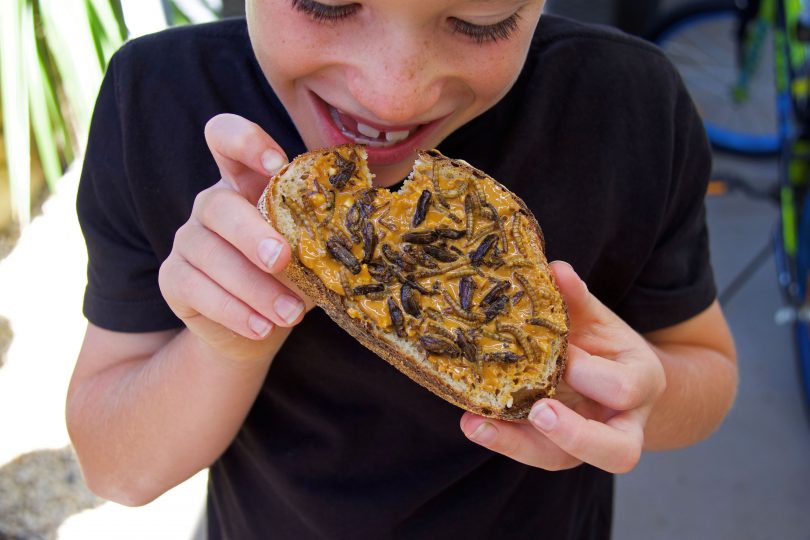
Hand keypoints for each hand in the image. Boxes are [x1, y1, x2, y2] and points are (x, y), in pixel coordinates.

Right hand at [159, 114, 314, 361]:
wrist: (260, 327)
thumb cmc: (293, 276)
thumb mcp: (311, 249)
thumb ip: (320, 232)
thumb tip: (353, 228)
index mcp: (246, 183)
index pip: (225, 138)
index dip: (244, 140)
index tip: (276, 163)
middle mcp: (211, 205)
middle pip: (219, 205)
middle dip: (253, 234)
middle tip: (284, 260)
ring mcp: (188, 240)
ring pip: (209, 254)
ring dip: (253, 287)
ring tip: (291, 314)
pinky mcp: (173, 278)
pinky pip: (196, 288)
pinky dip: (233, 311)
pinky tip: (262, 327)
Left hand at [459, 261, 666, 473]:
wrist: (623, 381)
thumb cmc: (608, 346)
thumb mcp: (599, 320)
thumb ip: (578, 299)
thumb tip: (556, 269)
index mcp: (641, 383)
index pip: (622, 388)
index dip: (588, 372)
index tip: (562, 352)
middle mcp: (623, 425)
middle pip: (617, 452)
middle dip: (574, 434)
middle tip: (539, 412)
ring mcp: (589, 444)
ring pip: (563, 461)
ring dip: (519, 445)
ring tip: (477, 424)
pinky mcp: (559, 450)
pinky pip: (534, 453)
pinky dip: (503, 438)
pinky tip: (472, 421)